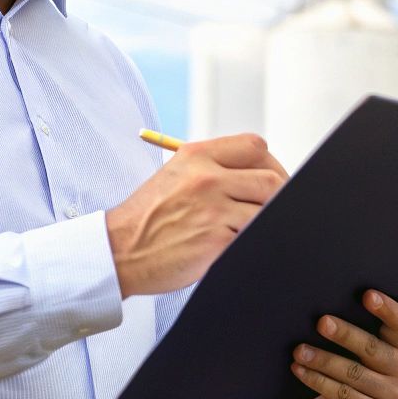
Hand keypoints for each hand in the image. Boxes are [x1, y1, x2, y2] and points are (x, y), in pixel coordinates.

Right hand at [104, 133, 287, 296]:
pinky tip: (240, 245)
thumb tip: (259, 174)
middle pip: (271, 180)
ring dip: (264, 221)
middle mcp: (207, 178)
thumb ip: (214, 168)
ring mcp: (214, 210)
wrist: (119, 251)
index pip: (255, 147)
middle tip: (274, 209)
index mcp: (197, 155)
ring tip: (251, 228)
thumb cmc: (148, 217)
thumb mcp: (176, 175)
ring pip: (268, 210)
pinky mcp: (217, 240)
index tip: (271, 179)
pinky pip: (253, 236)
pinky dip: (253, 241)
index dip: (270, 164)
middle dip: (278, 196)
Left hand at [282, 289, 397, 398]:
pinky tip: (300, 370)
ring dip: (324, 360)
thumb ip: (347, 328)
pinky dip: (318, 381)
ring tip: (300, 351)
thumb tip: (324, 310)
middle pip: (372, 348)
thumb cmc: (339, 361)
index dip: (385, 308)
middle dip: (345, 334)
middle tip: (321, 322)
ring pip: (354, 373)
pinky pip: (343, 394)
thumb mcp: (346, 344)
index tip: (366, 294)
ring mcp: (391, 394)